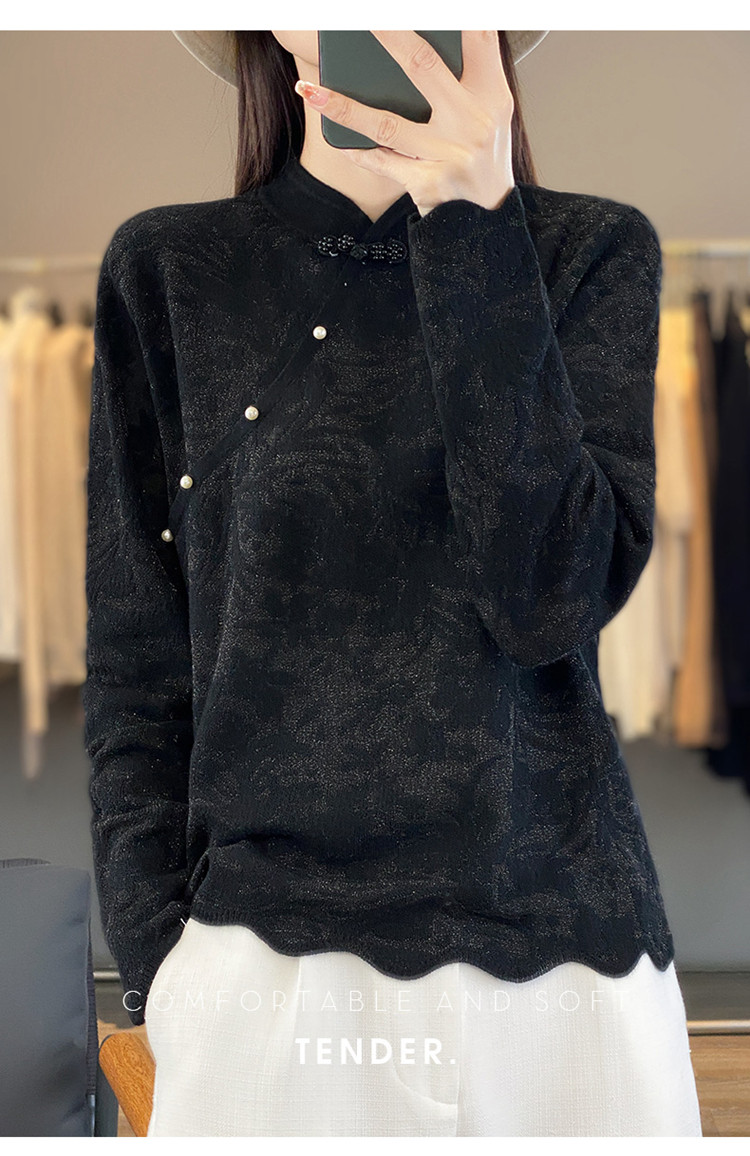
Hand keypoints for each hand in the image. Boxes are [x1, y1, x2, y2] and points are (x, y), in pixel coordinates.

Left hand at [294, 31, 514, 217]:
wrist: (491, 222)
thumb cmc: (485, 159)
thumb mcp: (493, 114)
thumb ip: (471, 75)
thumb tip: (432, 39)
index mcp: (492, 95)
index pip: (478, 38)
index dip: (456, 15)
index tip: (418, 4)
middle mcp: (472, 121)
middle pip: (423, 66)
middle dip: (388, 36)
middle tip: (362, 18)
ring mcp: (449, 154)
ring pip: (387, 123)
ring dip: (343, 106)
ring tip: (312, 91)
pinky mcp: (428, 183)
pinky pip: (382, 162)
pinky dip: (357, 151)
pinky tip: (335, 137)